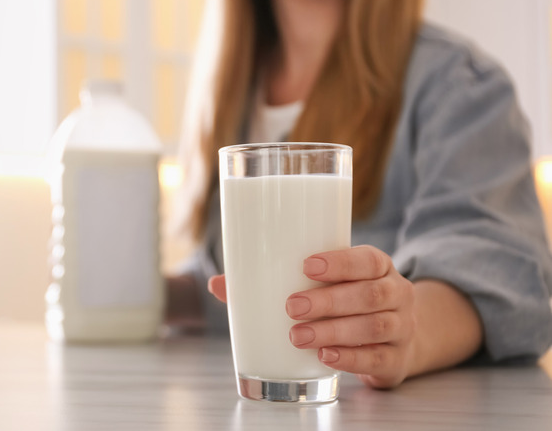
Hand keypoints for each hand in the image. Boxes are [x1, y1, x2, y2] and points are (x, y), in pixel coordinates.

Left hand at [208, 245, 416, 388]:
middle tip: (292, 307)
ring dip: (334, 331)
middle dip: (329, 301)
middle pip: (369, 295)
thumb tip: (218, 283)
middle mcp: (397, 294)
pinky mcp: (396, 359)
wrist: (395, 336)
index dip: (340, 262)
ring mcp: (402, 328)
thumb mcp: (325, 284)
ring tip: (298, 336)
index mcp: (378, 267)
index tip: (306, 265)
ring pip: (374, 327)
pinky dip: (350, 358)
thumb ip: (273, 282)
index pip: (367, 259)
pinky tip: (325, 356)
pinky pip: (377, 359)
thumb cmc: (346, 301)